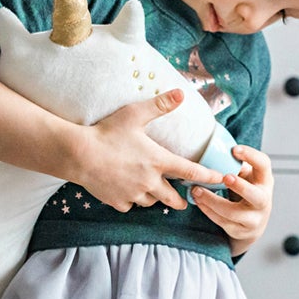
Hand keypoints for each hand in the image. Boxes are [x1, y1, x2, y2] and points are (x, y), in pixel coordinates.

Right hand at [72, 89, 223, 211]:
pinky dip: (130, 199)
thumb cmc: (106, 132)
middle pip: (173, 198)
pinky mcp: (117, 202)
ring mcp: (133, 194)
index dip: (208, 177)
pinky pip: (130, 205)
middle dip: (181, 200)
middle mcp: (149, 181)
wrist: (78, 154)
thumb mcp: (134, 114)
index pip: (191, 172)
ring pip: (150, 201)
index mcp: (158, 161)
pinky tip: (125, 189)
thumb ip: (159, 105)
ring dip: (153, 196)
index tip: (220, 180)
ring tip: (149, 188)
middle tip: (184, 199)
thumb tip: (181, 93)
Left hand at [191, 144, 273, 256]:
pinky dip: (208, 210)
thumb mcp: (246, 177)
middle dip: (240, 187)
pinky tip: (198, 201)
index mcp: (265, 181)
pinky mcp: (240, 231)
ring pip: (233, 213)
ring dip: (213, 201)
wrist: (253, 223)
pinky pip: (222, 222)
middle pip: (256, 196)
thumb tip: (215, 155)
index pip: (264, 165)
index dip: (251, 156)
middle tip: (225, 177)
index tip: (234, 150)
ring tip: (197, 190)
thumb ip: (236, 166)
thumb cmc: (247, 191)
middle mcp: (264, 201)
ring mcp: (254, 219)